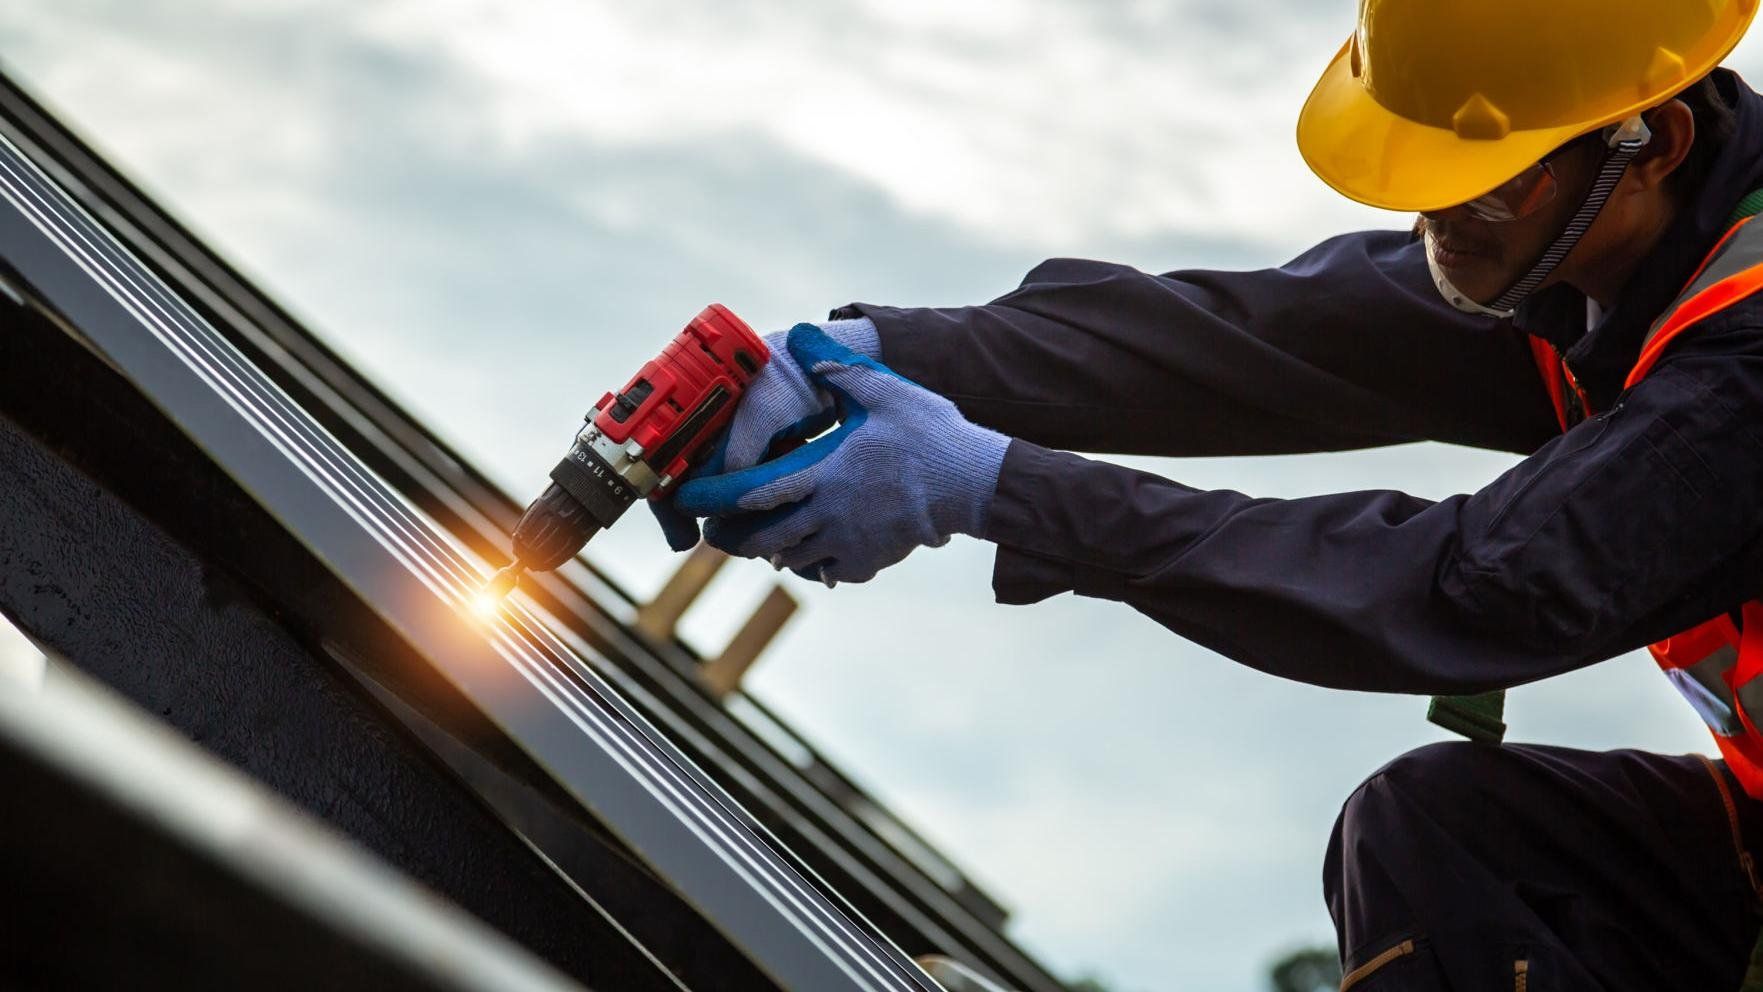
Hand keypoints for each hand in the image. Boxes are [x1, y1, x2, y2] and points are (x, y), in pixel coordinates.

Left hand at [671, 324, 1007, 585]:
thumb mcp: (882, 390)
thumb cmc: (929, 434)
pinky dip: (811, 563)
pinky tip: (812, 549)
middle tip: (715, 528)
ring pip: (790, 557)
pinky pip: (827, 570)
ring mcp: (848, 541)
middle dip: (732, 536)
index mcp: (822, 472)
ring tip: (760, 536)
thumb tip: (799, 335)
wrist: (974, 484)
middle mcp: (828, 513)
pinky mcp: (870, 560)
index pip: (751, 492)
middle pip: (761, 538)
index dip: (713, 498)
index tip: (689, 498)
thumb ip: (836, 366)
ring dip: (770, 549)